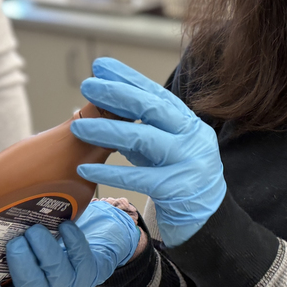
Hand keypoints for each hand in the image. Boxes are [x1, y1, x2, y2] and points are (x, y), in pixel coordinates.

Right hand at [0, 199, 140, 286]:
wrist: (91, 239)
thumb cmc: (48, 236)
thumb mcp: (27, 236)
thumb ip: (9, 232)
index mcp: (22, 284)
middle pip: (30, 286)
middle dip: (21, 265)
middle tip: (15, 242)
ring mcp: (68, 283)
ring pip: (56, 274)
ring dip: (45, 251)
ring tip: (36, 230)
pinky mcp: (89, 272)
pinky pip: (81, 259)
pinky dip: (73, 241)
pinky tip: (66, 226)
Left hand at [69, 57, 225, 246]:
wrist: (207, 220)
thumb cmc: (180, 179)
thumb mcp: (165, 149)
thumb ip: (143, 129)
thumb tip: (105, 105)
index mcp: (189, 123)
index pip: (157, 94)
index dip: (129, 78)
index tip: (101, 66)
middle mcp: (192, 138)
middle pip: (152, 109)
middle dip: (117, 94)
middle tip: (87, 85)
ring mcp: (187, 163)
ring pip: (143, 139)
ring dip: (107, 130)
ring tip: (78, 126)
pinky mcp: (176, 190)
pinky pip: (138, 178)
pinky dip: (110, 172)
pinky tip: (86, 167)